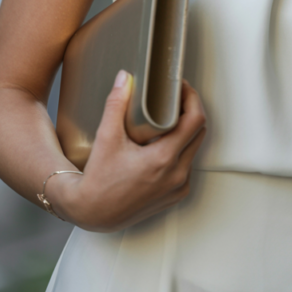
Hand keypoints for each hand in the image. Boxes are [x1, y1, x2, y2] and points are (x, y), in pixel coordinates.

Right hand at [48, 71, 206, 230]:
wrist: (92, 213)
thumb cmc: (98, 180)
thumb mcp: (107, 137)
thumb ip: (117, 104)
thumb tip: (125, 78)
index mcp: (163, 159)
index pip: (195, 120)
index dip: (191, 98)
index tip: (181, 88)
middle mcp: (176, 175)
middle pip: (198, 133)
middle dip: (189, 112)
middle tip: (174, 100)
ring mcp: (178, 187)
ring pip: (193, 150)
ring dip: (185, 133)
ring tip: (167, 120)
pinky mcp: (175, 195)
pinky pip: (187, 167)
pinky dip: (179, 152)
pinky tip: (163, 145)